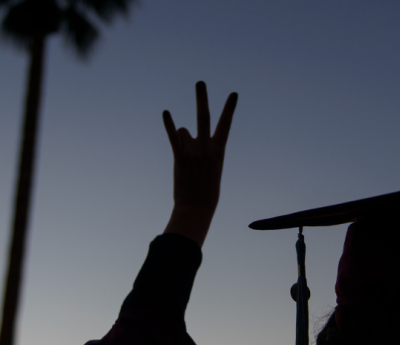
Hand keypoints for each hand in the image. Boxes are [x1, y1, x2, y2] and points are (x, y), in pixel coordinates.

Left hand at [162, 81, 237, 246]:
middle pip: (204, 117)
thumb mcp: (211, 167)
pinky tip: (166, 113)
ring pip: (182, 132)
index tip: (233, 94)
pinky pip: (172, 137)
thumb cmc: (206, 190)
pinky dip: (168, 125)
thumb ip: (199, 146)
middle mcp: (207, 148)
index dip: (229, 108)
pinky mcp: (180, 157)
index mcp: (219, 150)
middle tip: (200, 82)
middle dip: (202, 98)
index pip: (226, 124)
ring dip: (181, 140)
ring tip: (185, 159)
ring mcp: (194, 152)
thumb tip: (182, 130)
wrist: (197, 207)